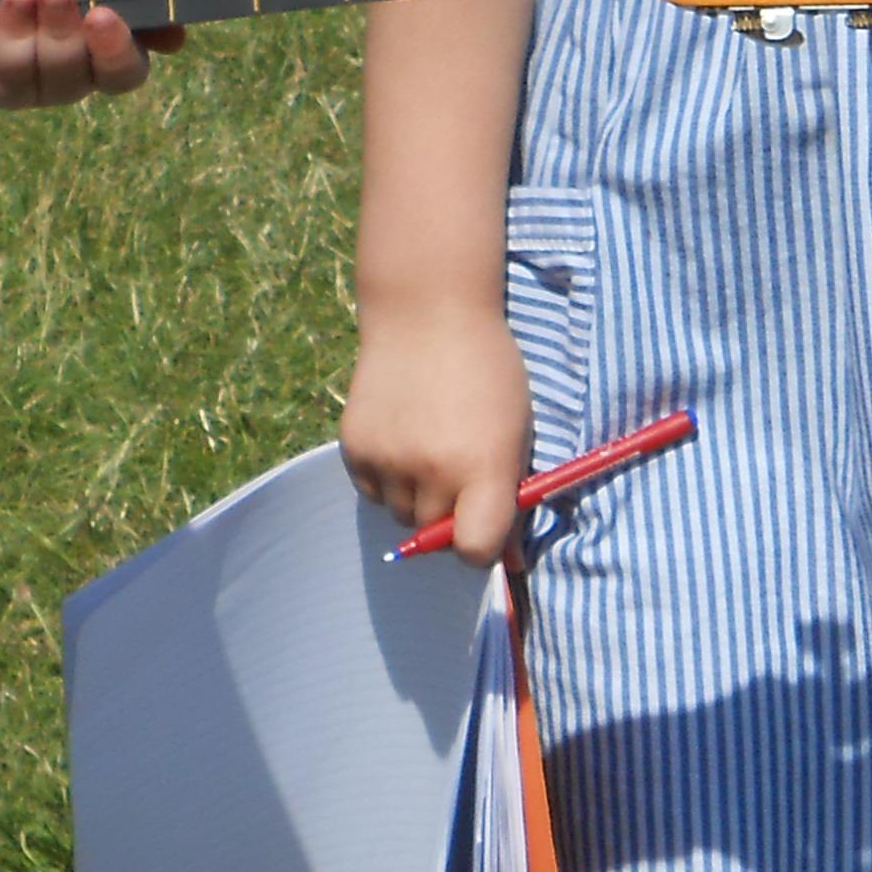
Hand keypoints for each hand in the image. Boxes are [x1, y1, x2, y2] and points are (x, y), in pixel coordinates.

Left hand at [0, 0, 166, 107]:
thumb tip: (174, 35)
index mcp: (103, 58)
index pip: (121, 75)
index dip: (114, 52)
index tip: (104, 13)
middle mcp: (59, 81)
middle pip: (66, 79)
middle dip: (60, 34)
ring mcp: (10, 85)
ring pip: (16, 79)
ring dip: (18, 34)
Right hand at [341, 301, 536, 568]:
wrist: (427, 313)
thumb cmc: (488, 372)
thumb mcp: (517, 430)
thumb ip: (510, 494)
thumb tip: (510, 559)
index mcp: (483, 467)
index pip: (475, 551)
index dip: (481, 548)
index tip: (484, 531)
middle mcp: (432, 469)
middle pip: (434, 537)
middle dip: (448, 517)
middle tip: (456, 474)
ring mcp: (388, 459)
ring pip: (399, 515)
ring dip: (414, 497)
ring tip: (426, 448)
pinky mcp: (354, 448)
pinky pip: (371, 491)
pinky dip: (385, 478)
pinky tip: (400, 437)